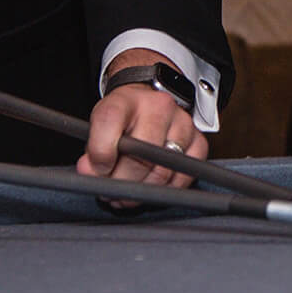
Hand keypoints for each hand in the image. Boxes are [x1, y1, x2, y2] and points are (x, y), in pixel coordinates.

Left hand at [83, 55, 205, 188]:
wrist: (149, 104)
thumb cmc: (123, 118)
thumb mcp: (99, 126)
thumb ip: (93, 151)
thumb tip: (92, 173)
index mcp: (126, 100)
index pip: (109, 123)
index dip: (100, 154)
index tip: (97, 169)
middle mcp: (158, 107)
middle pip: (140, 156)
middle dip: (122, 182)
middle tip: (111, 191)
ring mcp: (182, 123)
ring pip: (162, 172)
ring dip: (142, 191)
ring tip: (128, 192)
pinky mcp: (199, 141)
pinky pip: (183, 177)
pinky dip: (165, 190)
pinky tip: (151, 187)